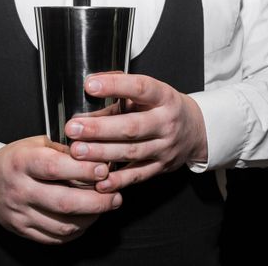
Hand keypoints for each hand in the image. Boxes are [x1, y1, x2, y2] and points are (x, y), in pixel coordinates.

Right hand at [0, 136, 122, 244]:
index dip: (83, 171)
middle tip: (115, 196)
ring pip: (63, 226)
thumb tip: (96, 156)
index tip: (104, 170)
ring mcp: (20, 214)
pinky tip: (87, 218)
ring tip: (105, 207)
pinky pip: (55, 238)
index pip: (54, 168)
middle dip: (97, 201)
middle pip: (64, 202)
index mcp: (21, 163)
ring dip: (91, 218)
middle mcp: (19, 190)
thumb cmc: (16, 159)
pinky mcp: (23, 230)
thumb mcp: (35, 143)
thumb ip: (64, 149)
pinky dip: (77, 230)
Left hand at [65, 73, 207, 192]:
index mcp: (164, 97)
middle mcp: (167, 122)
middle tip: (73, 128)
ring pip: (132, 152)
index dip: (115, 86)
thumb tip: (88, 92)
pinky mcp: (161, 168)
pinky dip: (117, 180)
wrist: (195, 130)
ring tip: (77, 151)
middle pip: (132, 126)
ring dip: (102, 153)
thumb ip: (120, 92)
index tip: (89, 85)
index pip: (140, 88)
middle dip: (100, 128)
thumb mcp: (148, 93)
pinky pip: (137, 176)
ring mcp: (165, 147)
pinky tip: (98, 181)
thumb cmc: (162, 107)